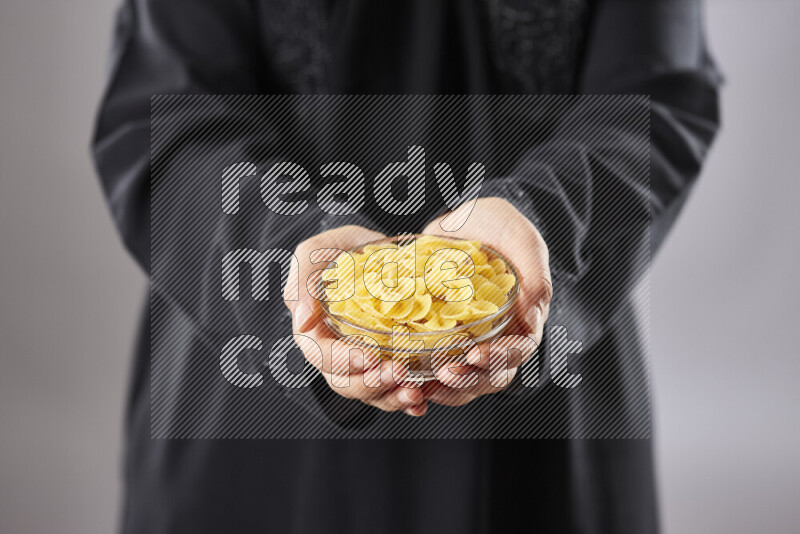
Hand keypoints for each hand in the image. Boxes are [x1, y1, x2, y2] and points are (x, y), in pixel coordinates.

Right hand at [284, 225, 428, 416]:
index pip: (324, 357)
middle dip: (373, 384)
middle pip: (348, 384)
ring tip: (415, 394)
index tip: (371, 356)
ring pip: (372, 393)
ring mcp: (363, 363)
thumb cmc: (336, 252)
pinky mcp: (387, 364)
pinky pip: (394, 390)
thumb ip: (302, 283)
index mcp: (314, 334)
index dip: (346, 362)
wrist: (371, 250)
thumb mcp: (313, 256)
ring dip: (393, 398)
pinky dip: (407, 401)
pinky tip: (422, 401)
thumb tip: (302, 321)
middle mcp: (337, 355)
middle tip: (400, 373)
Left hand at [419, 197, 551, 406]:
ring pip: (466, 377)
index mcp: (523, 317)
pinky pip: (436, 363)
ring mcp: (470, 337)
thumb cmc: (498, 224)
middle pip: (493, 375)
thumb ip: (536, 276)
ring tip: (423, 384)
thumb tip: (536, 321)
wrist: (462, 216)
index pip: (519, 350)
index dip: (500, 358)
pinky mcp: (442, 334)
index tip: (475, 356)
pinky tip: (405, 374)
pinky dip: (423, 373)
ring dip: (447, 387)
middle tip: (444, 373)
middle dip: (470, 380)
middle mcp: (499, 334)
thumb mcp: (521, 239)